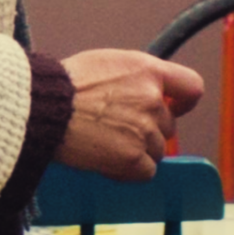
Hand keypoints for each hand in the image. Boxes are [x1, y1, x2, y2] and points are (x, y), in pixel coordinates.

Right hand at [55, 48, 205, 182]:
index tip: (175, 107)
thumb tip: (141, 93)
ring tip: (104, 143)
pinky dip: (129, 171)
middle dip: (147, 130)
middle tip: (115, 128)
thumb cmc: (62, 84)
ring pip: (157, 150)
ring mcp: (145, 130)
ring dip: (137, 150)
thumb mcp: (103, 63)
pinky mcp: (134, 157)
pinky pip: (146, 171)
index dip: (184, 101)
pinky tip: (106, 161)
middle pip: (167, 125)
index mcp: (146, 71)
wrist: (43, 108)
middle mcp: (152, 100)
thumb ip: (132, 77)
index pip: (191, 86)